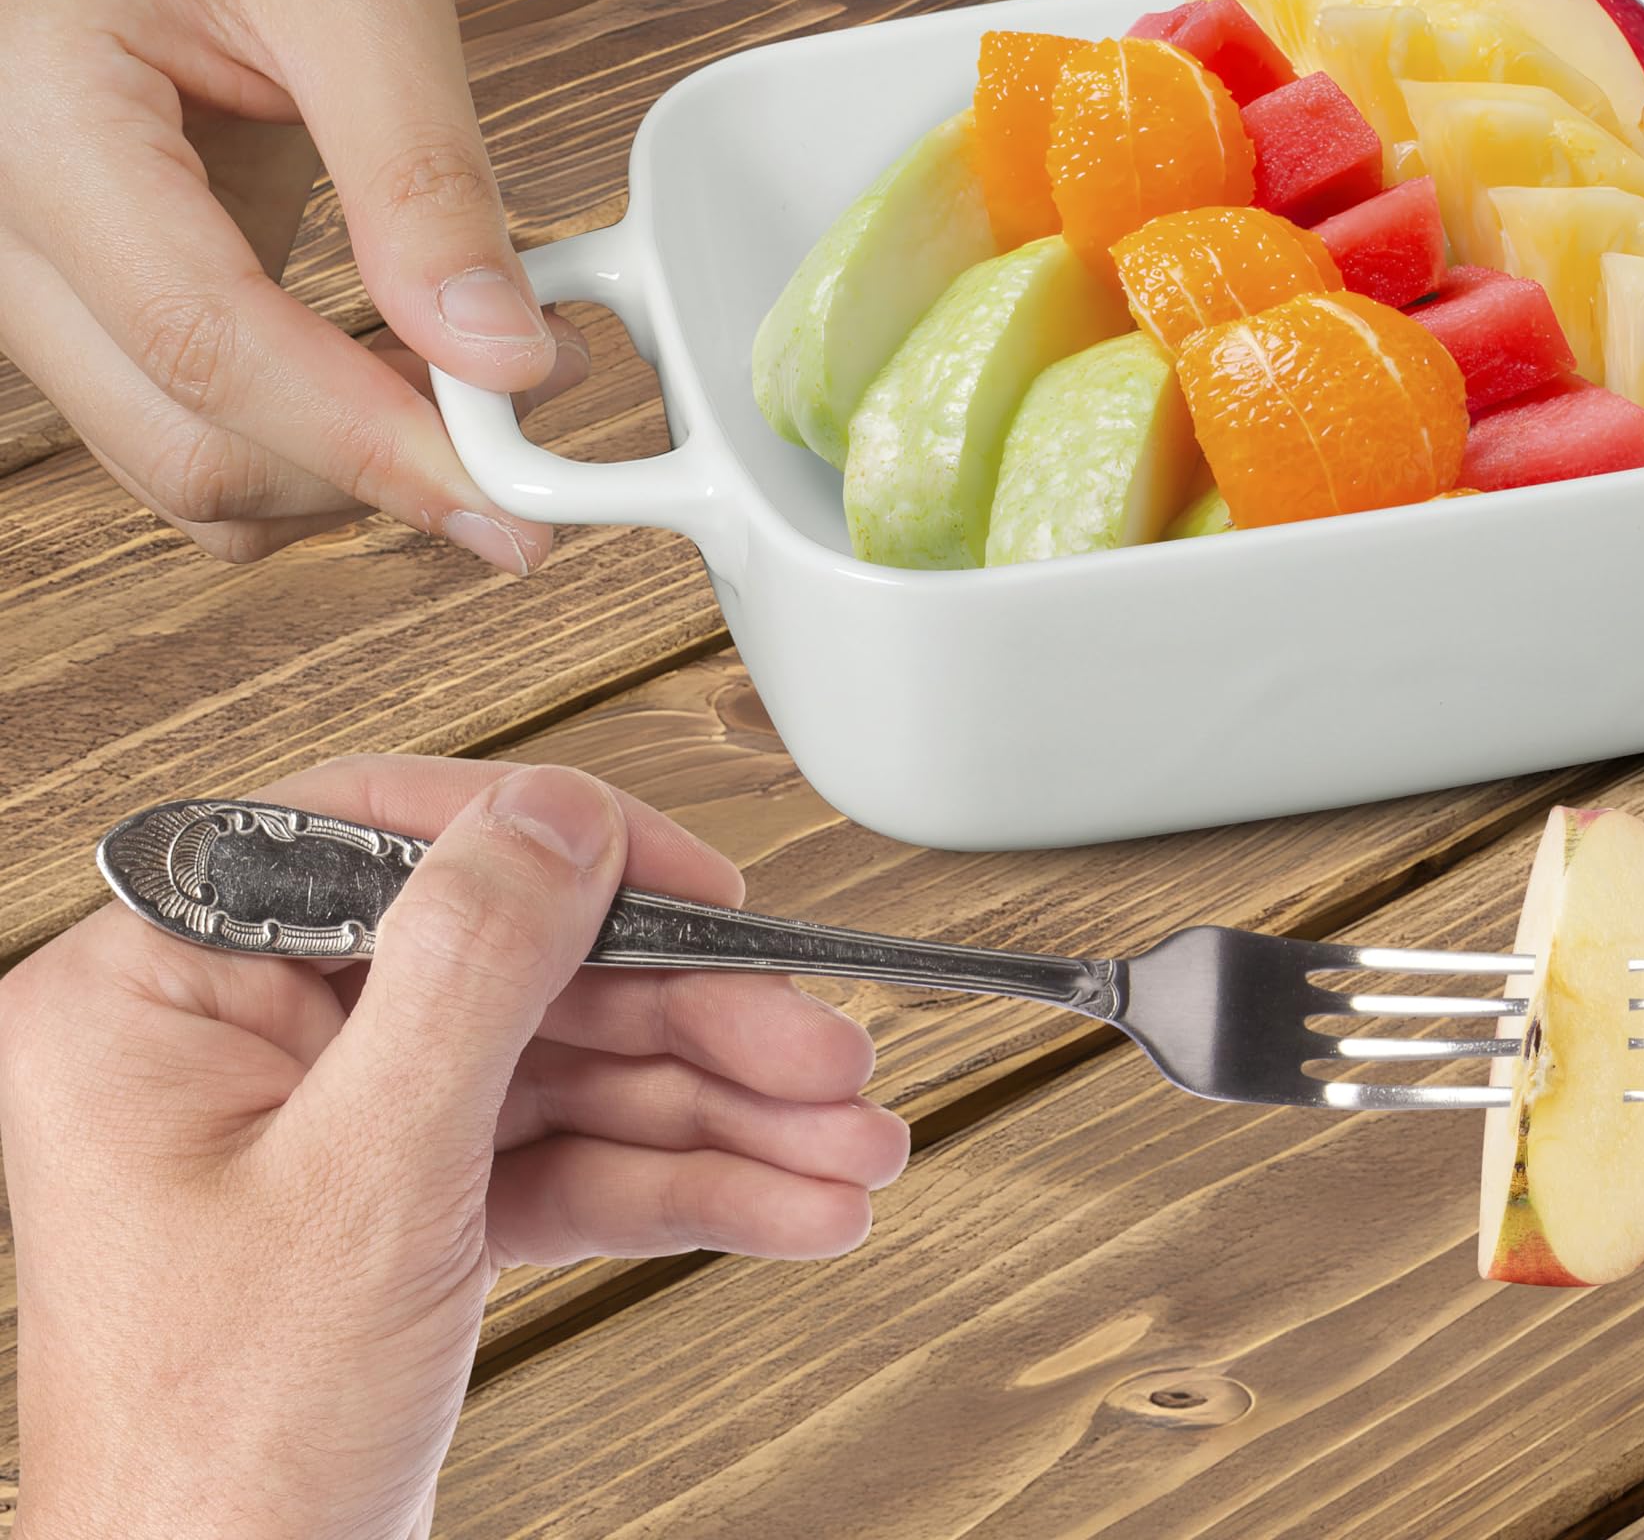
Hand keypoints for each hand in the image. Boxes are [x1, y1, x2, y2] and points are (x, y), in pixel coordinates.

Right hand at [0, 0, 582, 565]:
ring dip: (348, 470)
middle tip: (539, 460)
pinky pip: (199, 418)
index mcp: (44, 119)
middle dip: (370, 473)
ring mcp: (44, 270)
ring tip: (499, 402)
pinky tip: (427, 382)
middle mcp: (7, 217)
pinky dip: (319, 435)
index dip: (368, 439)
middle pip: (182, 436)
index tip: (510, 487)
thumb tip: (502, 358)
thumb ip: (424, 172)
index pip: (205, 341)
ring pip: (184, 458)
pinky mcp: (105, 291)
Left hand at [0, 756, 906, 1539]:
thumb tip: (556, 813)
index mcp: (162, 996)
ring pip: (564, 1066)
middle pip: (516, 965)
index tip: (694, 885)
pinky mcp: (402, 1207)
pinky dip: (681, 1185)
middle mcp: (245, 1042)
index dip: (560, 852)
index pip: (384, 840)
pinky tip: (790, 1202)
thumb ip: (466, 974)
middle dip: (692, 1025)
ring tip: (849, 1148)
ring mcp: (331, 1126)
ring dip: (721, 1111)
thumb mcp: (362, 1184)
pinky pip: (562, 1157)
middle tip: (821, 1051)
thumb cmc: (211, 1462)